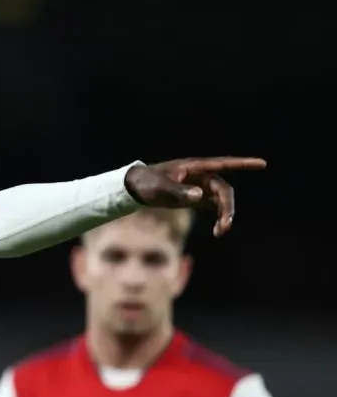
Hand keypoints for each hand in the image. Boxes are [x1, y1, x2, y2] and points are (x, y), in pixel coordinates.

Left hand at [123, 157, 265, 236]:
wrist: (134, 188)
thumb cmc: (147, 182)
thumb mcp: (160, 187)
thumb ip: (179, 191)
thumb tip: (200, 196)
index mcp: (195, 168)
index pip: (224, 164)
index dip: (243, 164)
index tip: (263, 164)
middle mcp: (201, 177)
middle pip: (224, 190)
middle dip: (228, 207)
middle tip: (225, 226)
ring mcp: (199, 187)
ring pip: (221, 200)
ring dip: (225, 215)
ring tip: (220, 232)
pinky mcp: (195, 198)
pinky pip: (213, 207)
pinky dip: (218, 217)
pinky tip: (218, 231)